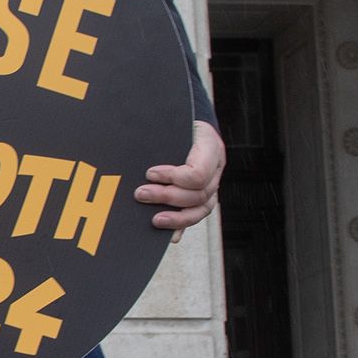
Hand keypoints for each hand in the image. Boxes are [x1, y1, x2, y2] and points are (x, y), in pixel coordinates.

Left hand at [138, 121, 224, 241]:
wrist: (190, 122)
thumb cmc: (179, 122)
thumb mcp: (172, 121)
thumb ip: (162, 138)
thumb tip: (141, 157)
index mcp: (210, 147)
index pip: (198, 173)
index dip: (173, 177)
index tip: (150, 173)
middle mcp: (216, 168)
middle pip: (198, 194)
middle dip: (167, 196)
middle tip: (141, 194)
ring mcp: (212, 185)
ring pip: (201, 209)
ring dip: (176, 217)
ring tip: (154, 219)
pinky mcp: (204, 196)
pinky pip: (196, 215)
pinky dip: (183, 226)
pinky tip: (171, 236)